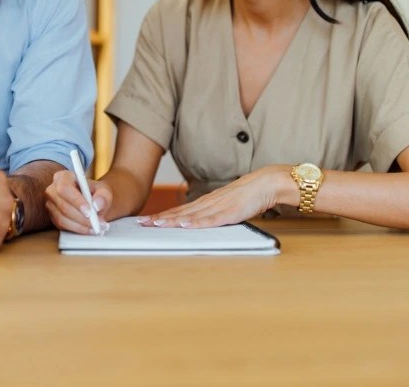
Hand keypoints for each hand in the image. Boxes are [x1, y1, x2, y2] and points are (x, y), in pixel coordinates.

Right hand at [45, 169, 111, 233]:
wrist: (93, 203)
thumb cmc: (96, 193)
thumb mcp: (104, 190)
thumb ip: (103, 195)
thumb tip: (97, 205)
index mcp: (63, 177)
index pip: (65, 188)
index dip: (76, 200)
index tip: (89, 211)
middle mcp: (53, 190)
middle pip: (63, 205)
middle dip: (81, 217)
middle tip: (98, 223)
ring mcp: (51, 205)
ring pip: (62, 218)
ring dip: (81, 226)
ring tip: (97, 227)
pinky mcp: (53, 218)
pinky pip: (63, 227)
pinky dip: (78, 230)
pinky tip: (90, 230)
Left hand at [138, 165, 290, 228]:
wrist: (267, 183)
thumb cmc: (249, 195)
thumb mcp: (227, 206)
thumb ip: (215, 214)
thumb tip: (201, 224)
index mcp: (207, 202)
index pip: (181, 210)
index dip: (163, 216)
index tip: (146, 221)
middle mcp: (209, 203)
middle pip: (181, 212)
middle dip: (160, 218)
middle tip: (141, 223)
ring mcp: (219, 206)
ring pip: (192, 215)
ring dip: (173, 220)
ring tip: (156, 224)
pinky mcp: (231, 212)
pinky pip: (212, 219)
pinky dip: (198, 222)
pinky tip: (186, 225)